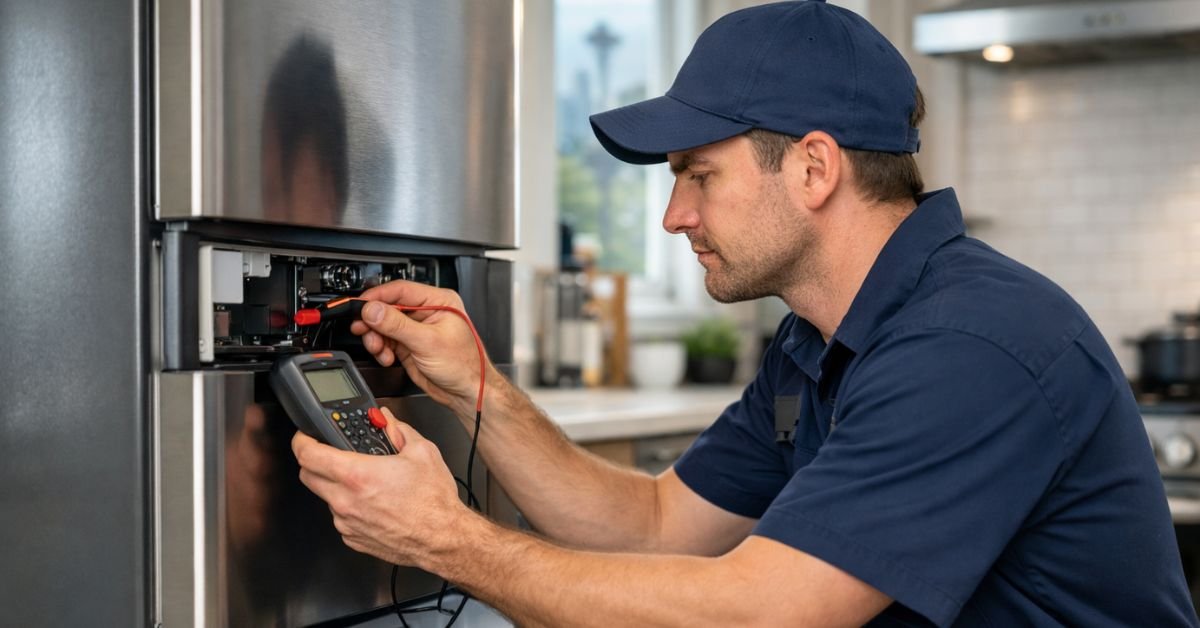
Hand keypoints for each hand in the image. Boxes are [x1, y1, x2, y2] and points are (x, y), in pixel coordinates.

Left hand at [291, 407, 468, 567]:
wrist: (442, 539)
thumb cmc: (433, 502)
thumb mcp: (422, 451)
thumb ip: (397, 428)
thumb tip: (385, 418)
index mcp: (358, 475)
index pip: (308, 454)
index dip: (302, 440)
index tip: (305, 436)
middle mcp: (346, 500)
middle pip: (307, 475)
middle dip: (315, 461)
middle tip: (331, 455)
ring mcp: (347, 522)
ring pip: (325, 497)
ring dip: (335, 485)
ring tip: (364, 482)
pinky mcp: (352, 538)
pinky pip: (340, 517)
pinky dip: (349, 507)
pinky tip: (373, 503)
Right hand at [350, 280, 489, 417]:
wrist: (466, 392)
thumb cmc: (463, 365)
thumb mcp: (427, 341)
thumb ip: (397, 325)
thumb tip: (373, 310)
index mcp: (439, 301)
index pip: (401, 290)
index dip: (378, 296)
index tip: (360, 305)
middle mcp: (427, 312)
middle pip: (389, 307)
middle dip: (374, 320)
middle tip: (362, 328)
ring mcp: (416, 329)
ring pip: (384, 325)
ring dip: (376, 337)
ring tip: (379, 348)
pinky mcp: (409, 345)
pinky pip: (386, 341)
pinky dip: (381, 349)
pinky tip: (387, 357)